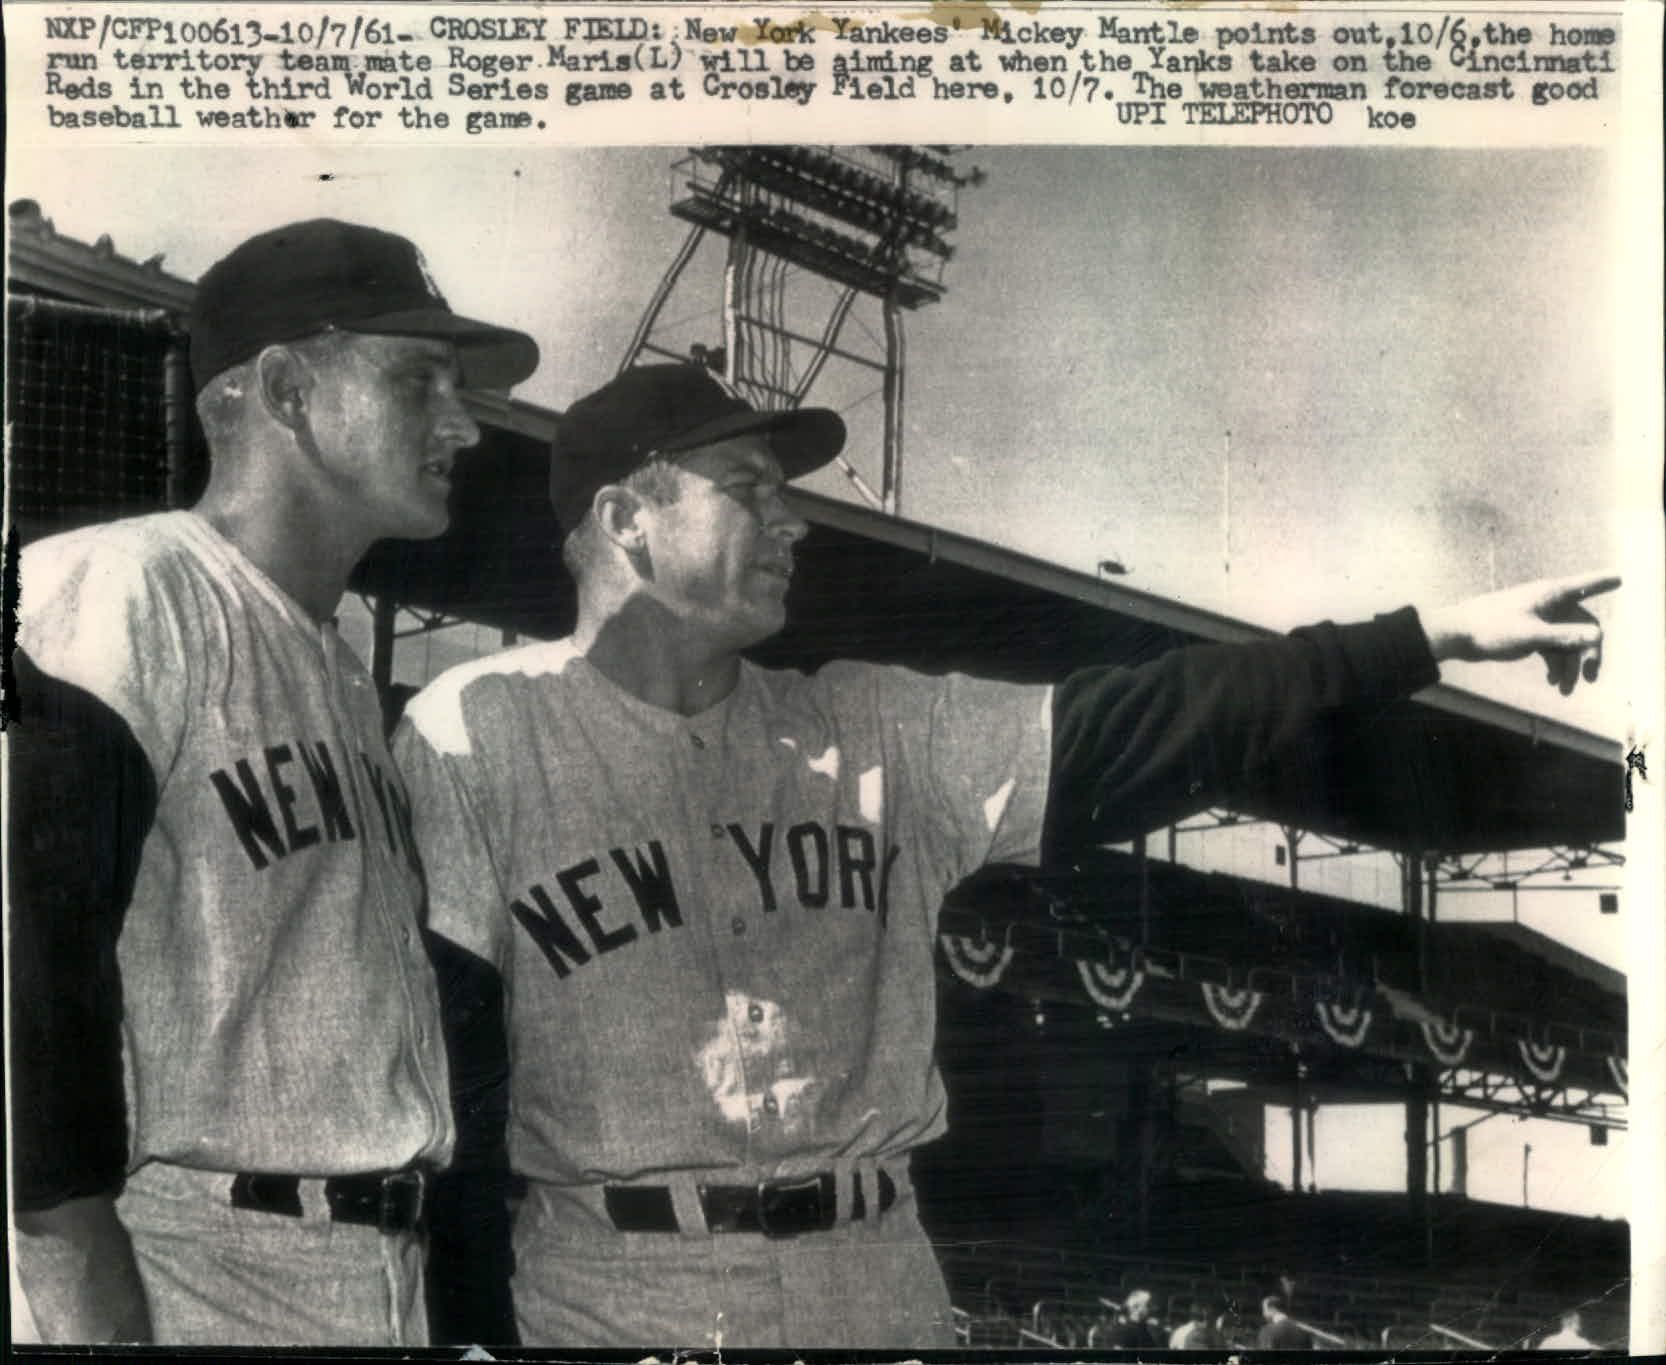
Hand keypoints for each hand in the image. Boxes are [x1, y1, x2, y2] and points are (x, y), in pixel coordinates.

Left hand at [1420, 571, 1619, 694]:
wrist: (1457, 636)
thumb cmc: (1491, 628)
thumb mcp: (1530, 635)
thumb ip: (1564, 637)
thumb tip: (1597, 636)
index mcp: (1550, 594)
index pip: (1584, 585)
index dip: (1602, 581)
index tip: (1620, 577)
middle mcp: (1547, 604)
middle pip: (1582, 625)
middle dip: (1587, 652)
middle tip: (1589, 677)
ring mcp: (1539, 619)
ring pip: (1566, 641)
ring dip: (1569, 665)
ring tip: (1563, 690)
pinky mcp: (1528, 632)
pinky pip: (1552, 648)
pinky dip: (1555, 664)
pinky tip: (1553, 682)